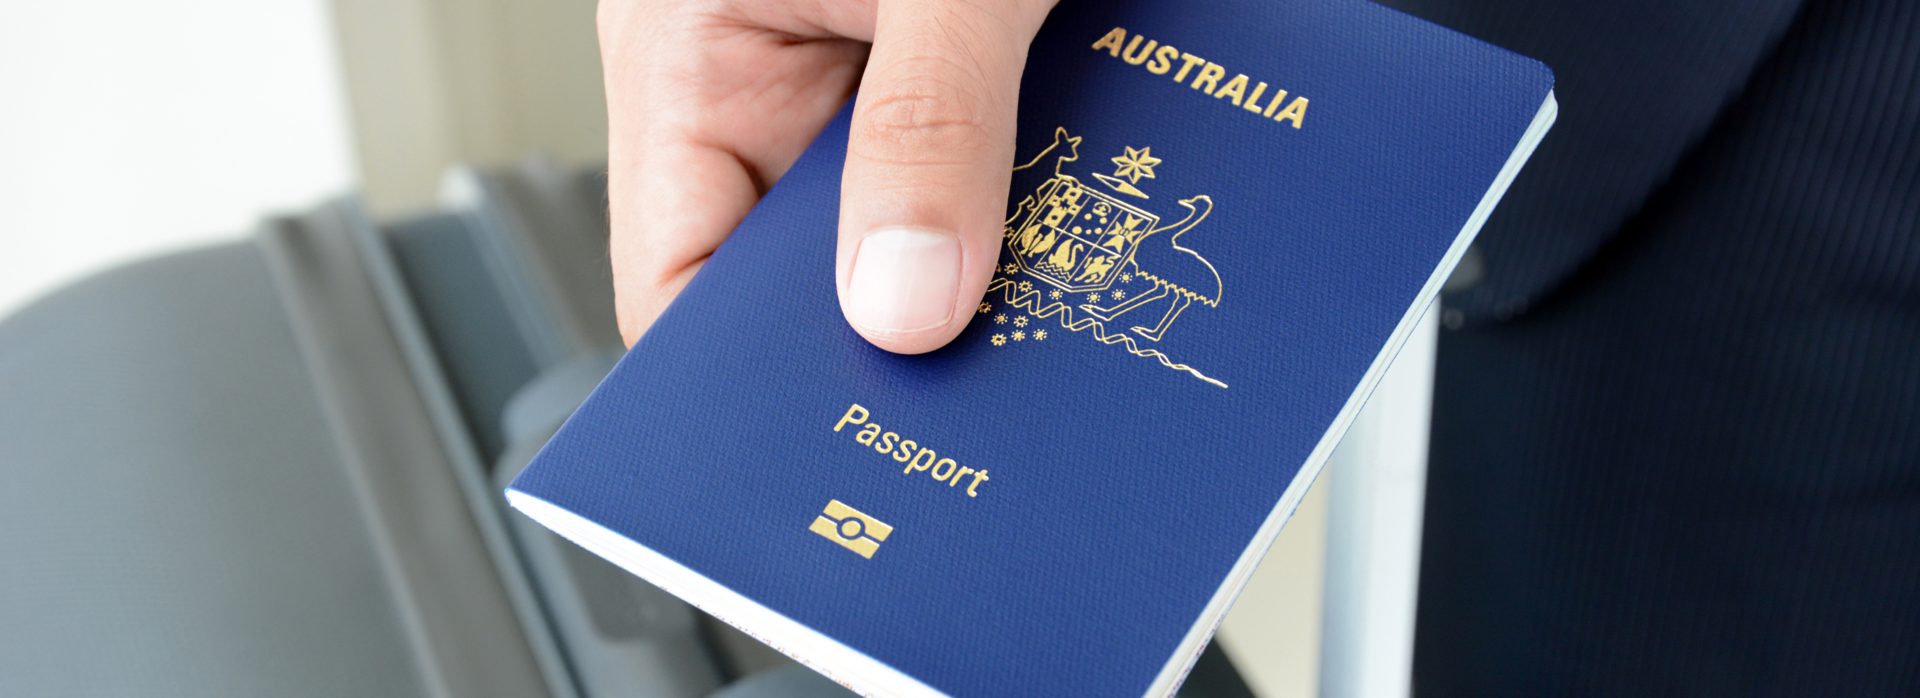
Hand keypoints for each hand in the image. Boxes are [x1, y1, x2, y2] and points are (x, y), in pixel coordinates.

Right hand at [601, 0, 1058, 352]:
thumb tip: (904, 306)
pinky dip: (1012, 205)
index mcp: (687, 54)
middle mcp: (748, 77)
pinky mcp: (922, 69)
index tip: (840, 444)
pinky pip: (952, 173)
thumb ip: (926, 125)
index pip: (673, 279)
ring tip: (1049, 298)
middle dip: (884, 325)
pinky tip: (1074, 229)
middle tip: (979, 389)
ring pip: (886, 229)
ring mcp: (835, 75)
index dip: (745, 380)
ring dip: (965, 264)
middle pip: (787, 272)